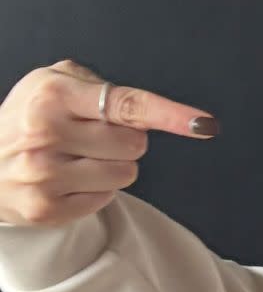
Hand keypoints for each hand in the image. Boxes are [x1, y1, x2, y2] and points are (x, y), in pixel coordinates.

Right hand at [0, 59, 217, 227]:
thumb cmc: (29, 117)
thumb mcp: (52, 83)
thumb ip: (99, 87)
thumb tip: (145, 112)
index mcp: (52, 96)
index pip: (127, 105)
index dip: (170, 115)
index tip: (204, 124)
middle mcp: (45, 133)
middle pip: (136, 144)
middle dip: (125, 140)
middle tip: (92, 137)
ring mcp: (43, 175)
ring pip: (126, 173)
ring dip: (113, 166)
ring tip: (77, 158)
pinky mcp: (45, 209)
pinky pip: (106, 198)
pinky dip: (96, 189)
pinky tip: (67, 179)